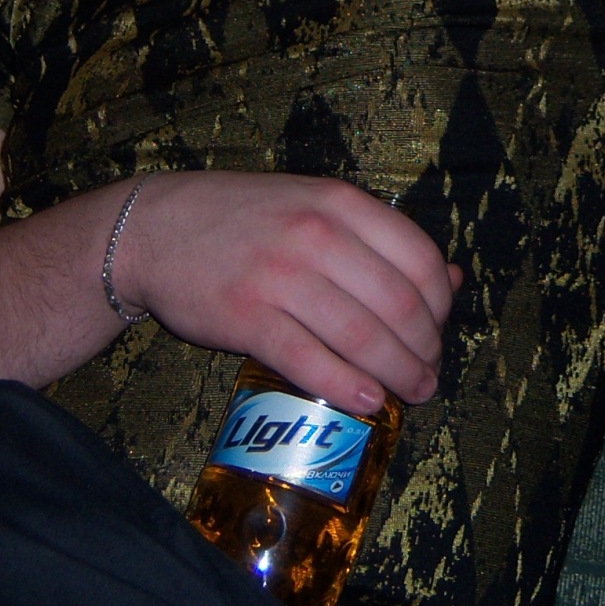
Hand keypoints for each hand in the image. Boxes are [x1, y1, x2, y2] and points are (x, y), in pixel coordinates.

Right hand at [110, 170, 459, 410]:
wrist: (153, 228)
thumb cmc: (244, 221)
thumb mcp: (316, 207)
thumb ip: (379, 240)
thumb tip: (451, 281)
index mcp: (340, 203)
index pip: (419, 259)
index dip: (440, 307)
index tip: (437, 333)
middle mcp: (315, 234)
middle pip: (398, 305)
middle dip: (424, 351)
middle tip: (428, 376)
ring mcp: (280, 276)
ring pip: (361, 336)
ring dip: (396, 375)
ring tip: (409, 395)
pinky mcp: (246, 317)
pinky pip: (310, 360)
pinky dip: (346, 387)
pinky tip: (367, 402)